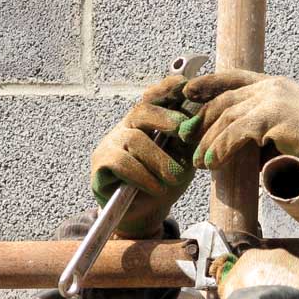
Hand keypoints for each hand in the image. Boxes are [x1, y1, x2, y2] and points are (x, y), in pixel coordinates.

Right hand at [91, 76, 195, 237]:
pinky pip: (121, 163)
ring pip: (135, 140)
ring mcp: (111, 143)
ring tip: (175, 177)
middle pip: (142, 110)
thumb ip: (189, 141)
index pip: (154, 97)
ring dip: (159, 160)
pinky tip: (156, 187)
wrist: (144, 213)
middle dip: (166, 119)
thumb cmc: (165, 182)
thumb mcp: (183, 159)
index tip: (184, 85)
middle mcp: (127, 126)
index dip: (166, 88)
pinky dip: (142, 176)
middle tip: (185, 132)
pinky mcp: (100, 164)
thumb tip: (198, 122)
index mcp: (147, 121)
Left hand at [181, 71, 298, 186]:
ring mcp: (271, 98)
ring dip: (210, 141)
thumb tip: (229, 144)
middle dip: (202, 120)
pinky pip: (236, 132)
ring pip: (227, 117)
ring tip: (200, 162)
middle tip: (187, 140)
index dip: (209, 84)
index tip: (188, 93)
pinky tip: (213, 162)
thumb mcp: (282, 129)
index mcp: (274, 85)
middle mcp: (271, 87)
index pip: (233, 78)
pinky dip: (221, 148)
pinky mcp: (272, 116)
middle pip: (225, 99)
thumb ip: (257, 128)